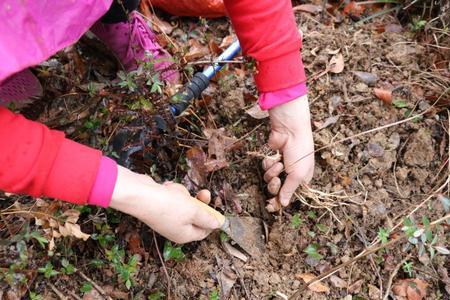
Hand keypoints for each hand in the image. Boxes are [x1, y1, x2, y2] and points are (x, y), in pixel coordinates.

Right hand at [109, 166, 223, 242]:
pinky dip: (172, 191)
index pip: (204, 231)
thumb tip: (218, 225)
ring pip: (184, 203)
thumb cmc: (168, 206)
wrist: (140, 195)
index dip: (211, 219)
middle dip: (198, 202)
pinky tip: (166, 188)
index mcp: (184, 235)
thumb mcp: (194, 212)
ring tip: (175, 191)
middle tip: (204, 193)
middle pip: (194, 215)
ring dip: (183, 194)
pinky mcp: (159, 206)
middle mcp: (175, 229)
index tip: (216, 207)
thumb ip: (208, 218)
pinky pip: (172, 197)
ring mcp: (166, 217)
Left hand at [263, 95, 313, 210]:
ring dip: (272, 172)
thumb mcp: (298, 174)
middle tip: (276, 180)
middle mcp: (290, 175)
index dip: (280, 202)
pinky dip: (268, 163)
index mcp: (302, 181)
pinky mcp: (271, 159)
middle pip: (276, 190)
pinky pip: (265, 168)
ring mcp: (280, 167)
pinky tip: (275, 157)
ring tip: (279, 163)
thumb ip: (289, 191)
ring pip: (269, 179)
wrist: (290, 131)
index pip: (289, 197)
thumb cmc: (300, 152)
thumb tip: (284, 204)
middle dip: (274, 186)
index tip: (271, 207)